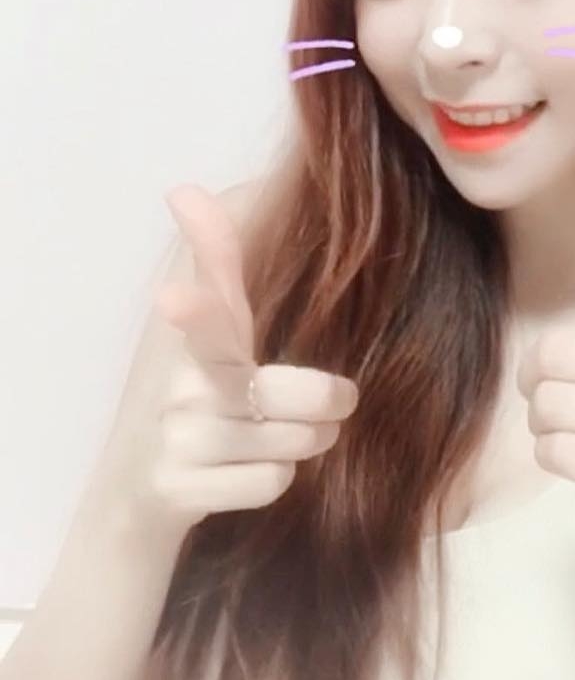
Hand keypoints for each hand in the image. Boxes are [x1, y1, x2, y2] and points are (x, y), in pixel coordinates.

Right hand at [142, 184, 358, 533]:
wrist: (132, 491)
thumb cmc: (194, 397)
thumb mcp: (210, 332)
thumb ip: (219, 265)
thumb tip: (198, 188)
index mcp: (196, 331)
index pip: (209, 279)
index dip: (206, 243)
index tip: (187, 195)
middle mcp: (181, 378)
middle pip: (289, 390)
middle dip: (328, 399)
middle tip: (336, 399)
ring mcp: (176, 435)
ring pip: (294, 440)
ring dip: (309, 440)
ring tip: (288, 435)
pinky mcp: (175, 488)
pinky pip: (272, 481)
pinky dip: (276, 479)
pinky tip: (247, 470)